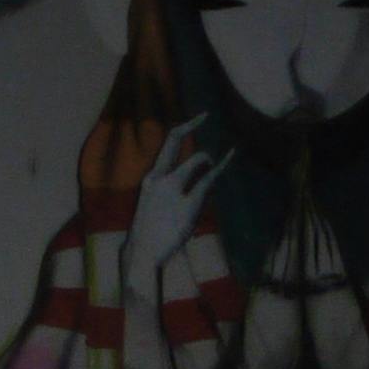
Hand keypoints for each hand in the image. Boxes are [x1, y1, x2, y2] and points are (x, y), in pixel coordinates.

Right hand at [123, 119, 222, 276]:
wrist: (141, 254)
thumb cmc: (150, 233)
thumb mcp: (156, 207)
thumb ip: (170, 190)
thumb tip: (199, 182)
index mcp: (151, 178)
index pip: (166, 144)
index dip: (183, 127)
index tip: (197, 118)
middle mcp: (160, 178)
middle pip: (176, 139)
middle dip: (191, 123)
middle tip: (206, 115)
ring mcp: (172, 190)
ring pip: (196, 160)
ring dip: (207, 159)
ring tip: (214, 163)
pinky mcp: (187, 205)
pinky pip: (208, 182)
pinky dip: (219, 170)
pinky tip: (227, 159)